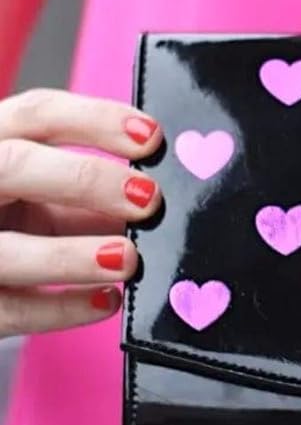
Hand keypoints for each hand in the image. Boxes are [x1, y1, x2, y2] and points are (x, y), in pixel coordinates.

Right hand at [0, 89, 161, 334]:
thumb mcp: (43, 197)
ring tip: (128, 260)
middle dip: (85, 179)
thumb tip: (160, 201)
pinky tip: (107, 301)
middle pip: (13, 166)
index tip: (152, 138)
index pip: (36, 114)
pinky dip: (62, 308)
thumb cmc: (16, 225)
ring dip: (70, 256)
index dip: (95, 120)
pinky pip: (12, 310)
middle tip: (149, 199)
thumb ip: (91, 194)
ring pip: (6, 251)